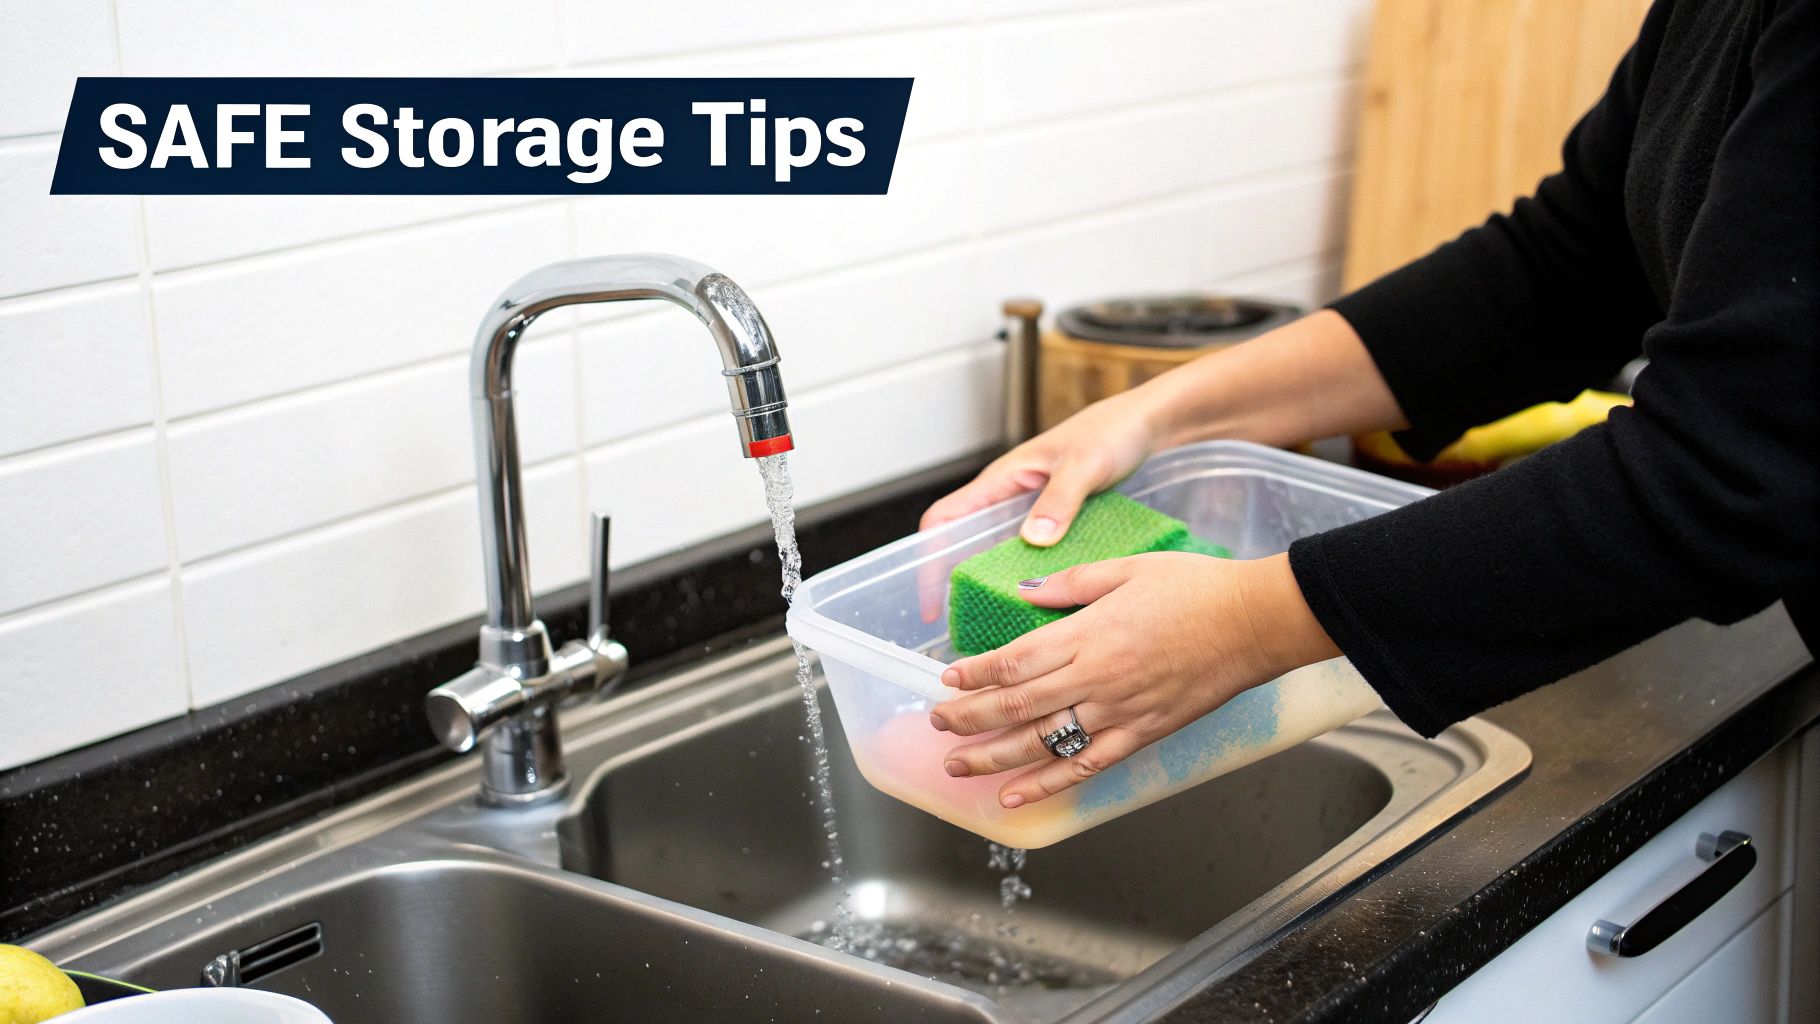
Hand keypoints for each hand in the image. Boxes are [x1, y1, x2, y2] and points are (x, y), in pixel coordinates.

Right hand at [916, 388, 1165, 620]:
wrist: (1144, 423)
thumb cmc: (1112, 431)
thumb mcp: (1085, 465)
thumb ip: (1060, 500)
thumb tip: (1033, 539)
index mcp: (1002, 480)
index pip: (944, 520)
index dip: (929, 561)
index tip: (931, 603)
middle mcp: (1009, 498)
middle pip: (964, 543)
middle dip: (958, 582)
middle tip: (965, 623)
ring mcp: (1031, 511)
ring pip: (997, 552)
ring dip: (994, 582)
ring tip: (998, 620)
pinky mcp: (1055, 521)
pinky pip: (1029, 553)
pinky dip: (1027, 576)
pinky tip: (1042, 601)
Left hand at [927, 551, 1338, 807]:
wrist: (1253, 622)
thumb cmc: (1195, 588)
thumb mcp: (1125, 569)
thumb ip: (1069, 586)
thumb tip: (1024, 591)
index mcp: (1087, 634)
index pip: (1014, 661)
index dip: (974, 675)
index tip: (946, 681)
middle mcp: (1096, 677)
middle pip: (1017, 706)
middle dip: (969, 719)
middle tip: (938, 726)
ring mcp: (1119, 711)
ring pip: (1042, 742)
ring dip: (993, 757)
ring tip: (957, 766)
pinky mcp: (1142, 734)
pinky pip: (1086, 765)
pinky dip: (1047, 784)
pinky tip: (1014, 795)